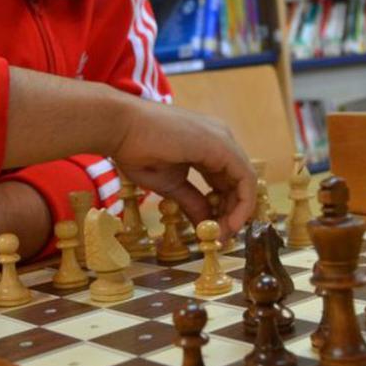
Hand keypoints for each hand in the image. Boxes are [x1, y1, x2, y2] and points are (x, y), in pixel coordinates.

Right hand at [110, 97, 255, 240]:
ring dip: (238, 212)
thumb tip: (205, 224)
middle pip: (237, 181)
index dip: (224, 208)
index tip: (216, 231)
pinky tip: (229, 223)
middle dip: (232, 212)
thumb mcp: (169, 183)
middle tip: (222, 237)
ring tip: (224, 234)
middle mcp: (220, 138)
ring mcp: (222, 139)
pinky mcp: (222, 146)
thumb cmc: (136, 150)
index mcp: (206, 145)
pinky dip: (242, 204)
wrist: (121, 128)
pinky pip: (244, 179)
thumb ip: (191, 201)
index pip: (225, 180)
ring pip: (245, 181)